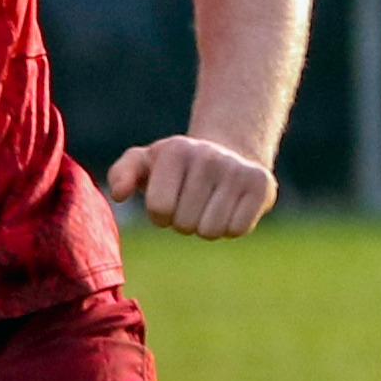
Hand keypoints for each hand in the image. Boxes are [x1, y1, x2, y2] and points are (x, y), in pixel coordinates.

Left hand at [107, 134, 276, 238]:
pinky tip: (229, 207)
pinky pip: (237, 229)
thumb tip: (118, 193)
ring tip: (208, 204)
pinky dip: (230, 227)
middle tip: (191, 202)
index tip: (167, 201)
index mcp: (174, 150)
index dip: (160, 215)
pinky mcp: (262, 184)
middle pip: (184, 223)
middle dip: (183, 221)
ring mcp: (238, 168)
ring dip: (205, 226)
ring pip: (211, 230)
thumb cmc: (174, 167)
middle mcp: (208, 155)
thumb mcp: (143, 163)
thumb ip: (122, 174)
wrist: (225, 155)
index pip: (159, 209)